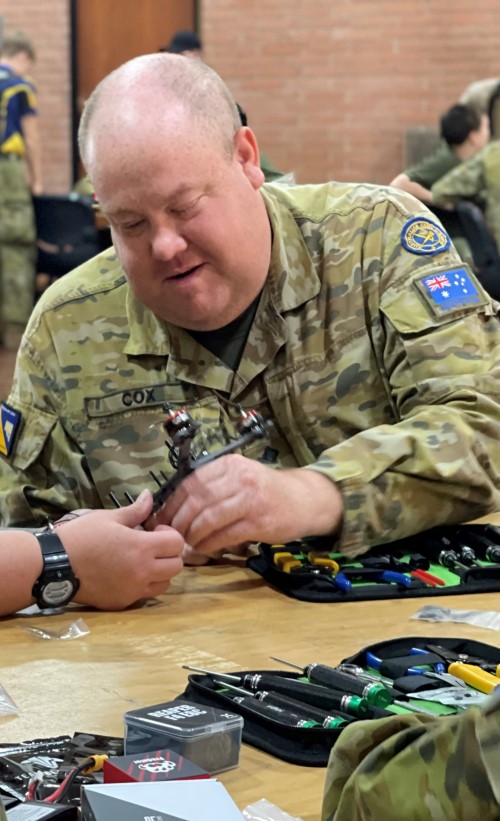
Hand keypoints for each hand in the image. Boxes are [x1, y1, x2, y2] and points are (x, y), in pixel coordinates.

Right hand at [58, 490, 183, 608]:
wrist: (56, 564)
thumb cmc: (82, 536)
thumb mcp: (109, 518)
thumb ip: (135, 511)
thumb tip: (149, 497)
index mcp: (142, 548)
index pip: (177, 544)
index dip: (169, 535)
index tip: (154, 532)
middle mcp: (142, 572)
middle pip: (176, 567)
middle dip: (168, 555)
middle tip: (151, 547)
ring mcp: (133, 590)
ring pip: (164, 584)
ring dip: (159, 573)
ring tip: (141, 563)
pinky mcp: (122, 603)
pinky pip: (143, 596)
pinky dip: (141, 586)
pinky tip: (125, 575)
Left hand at [150, 454, 342, 557]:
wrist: (304, 500)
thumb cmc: (265, 492)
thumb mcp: (239, 478)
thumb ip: (212, 487)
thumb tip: (173, 507)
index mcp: (229, 465)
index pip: (190, 483)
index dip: (171, 503)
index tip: (160, 519)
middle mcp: (239, 478)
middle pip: (197, 501)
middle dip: (179, 522)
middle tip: (172, 536)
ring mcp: (251, 499)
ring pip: (209, 519)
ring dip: (193, 535)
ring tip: (188, 544)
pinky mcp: (260, 521)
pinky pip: (225, 535)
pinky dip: (210, 544)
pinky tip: (205, 549)